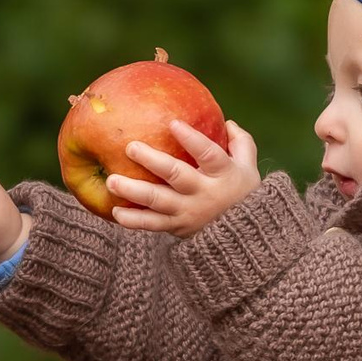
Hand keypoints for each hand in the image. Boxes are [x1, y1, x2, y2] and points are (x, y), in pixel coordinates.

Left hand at [108, 119, 259, 237]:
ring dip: (133, 190)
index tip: (172, 123)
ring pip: (158, 201)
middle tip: (130, 147)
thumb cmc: (244, 195)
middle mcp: (204, 193)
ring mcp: (188, 212)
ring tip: (112, 180)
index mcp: (223, 174)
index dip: (192, 139)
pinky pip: (152, 225)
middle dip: (152, 160)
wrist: (243, 238)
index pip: (209, 154)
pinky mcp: (177, 228)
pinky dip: (133, 221)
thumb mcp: (249, 168)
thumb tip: (227, 122)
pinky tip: (116, 211)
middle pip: (176, 175)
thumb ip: (241, 143)